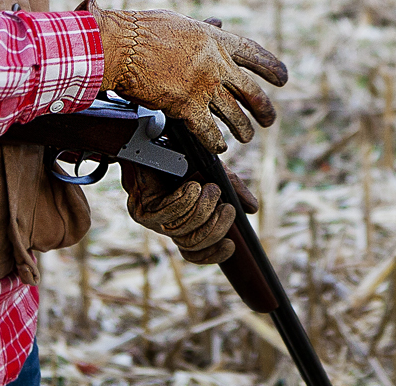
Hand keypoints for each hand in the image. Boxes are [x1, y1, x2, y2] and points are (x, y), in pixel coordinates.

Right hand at [83, 0, 287, 151]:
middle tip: (269, 119)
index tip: (283, 78)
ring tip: (246, 137)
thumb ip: (203, 29)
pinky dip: (216, 141)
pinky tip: (220, 147)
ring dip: (243, 129)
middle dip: (263, 108)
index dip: (271, 67)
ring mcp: (204, 87)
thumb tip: (217, 23)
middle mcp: (216, 64)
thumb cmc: (142, 30)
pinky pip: (210, 131)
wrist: (121, 46)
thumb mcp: (181, 22)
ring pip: (234, 115)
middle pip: (250, 91)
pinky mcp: (187, 107)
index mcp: (216, 39)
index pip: (253, 54)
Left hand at [122, 163, 258, 264]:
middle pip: (193, 244)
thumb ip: (233, 190)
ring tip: (211, 187)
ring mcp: (154, 220)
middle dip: (215, 228)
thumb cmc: (182, 157)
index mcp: (185, 223)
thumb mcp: (215, 173)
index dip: (213, 254)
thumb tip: (253, 209)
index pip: (196, 253)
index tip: (232, 244)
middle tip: (227, 207)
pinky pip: (167, 214)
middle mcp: (169, 226)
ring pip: (182, 230)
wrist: (152, 141)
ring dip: (202, 209)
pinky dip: (185, 200)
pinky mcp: (142, 210)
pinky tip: (192, 186)